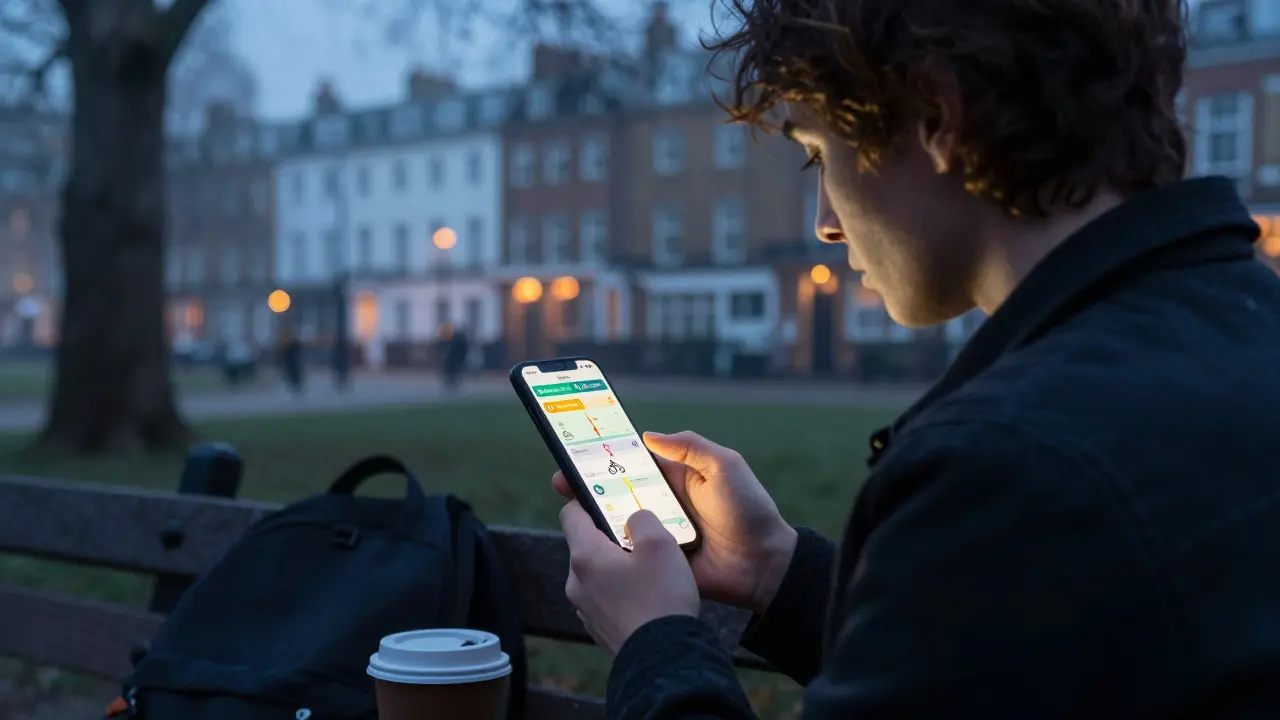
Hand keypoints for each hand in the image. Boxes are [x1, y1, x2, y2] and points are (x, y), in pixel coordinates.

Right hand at [552, 430, 797, 614]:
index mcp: (674, 477)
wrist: (763, 565)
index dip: (605, 455)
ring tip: (569, 509)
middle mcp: (661, 503)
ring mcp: (656, 533)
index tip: (578, 448)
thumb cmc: (748, 510)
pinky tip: (588, 543)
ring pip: (617, 522)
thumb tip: (648, 435)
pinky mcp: (657, 561)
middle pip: (615, 490)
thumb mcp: (725, 466)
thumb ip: (690, 446)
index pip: (632, 461)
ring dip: (593, 516)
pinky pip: (628, 553)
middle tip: (561, 480)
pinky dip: (609, 548)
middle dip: (587, 484)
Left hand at [560, 501, 699, 654]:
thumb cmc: (661, 598)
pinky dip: (621, 592)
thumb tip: (634, 518)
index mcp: (585, 556)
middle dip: (611, 537)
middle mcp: (576, 582)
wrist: (663, 659)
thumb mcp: (660, 544)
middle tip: (641, 539)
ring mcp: (585, 609)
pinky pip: (606, 599)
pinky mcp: (598, 629)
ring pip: (597, 574)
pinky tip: (647, 598)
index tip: (607, 498)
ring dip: (617, 567)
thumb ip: (643, 520)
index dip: (587, 500)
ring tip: (650, 572)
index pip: (570, 514)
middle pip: (586, 545)